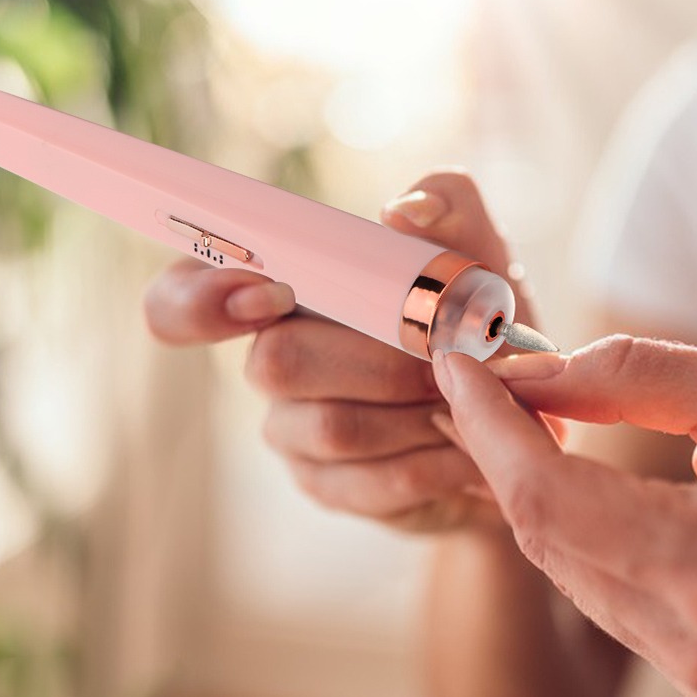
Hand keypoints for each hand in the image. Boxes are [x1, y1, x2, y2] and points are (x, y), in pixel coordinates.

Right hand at [143, 170, 539, 530]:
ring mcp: (293, 431)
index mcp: (286, 293)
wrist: (512, 419)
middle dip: (377, 362)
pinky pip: (370, 483)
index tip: (271, 294)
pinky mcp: (328, 486)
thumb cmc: (477, 325)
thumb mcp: (481, 255)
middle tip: (448, 359)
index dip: (200, 300)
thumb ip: (450, 210)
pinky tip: (470, 453)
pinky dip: (435, 463)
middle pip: (276, 363)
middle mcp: (273, 360)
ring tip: (473, 404)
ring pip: (332, 427)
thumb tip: (403, 212)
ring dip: (417, 414)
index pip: (184, 297)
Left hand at [431, 336, 696, 696]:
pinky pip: (603, 595)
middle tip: (477, 381)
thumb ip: (627, 376)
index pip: (550, 499)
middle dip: (499, 452)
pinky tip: (571, 476)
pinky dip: (575, 530)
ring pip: (566, 569)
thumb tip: (520, 375)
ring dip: (533, 490)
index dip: (489, 426)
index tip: (456, 366)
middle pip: (546, 538)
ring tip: (520, 417)